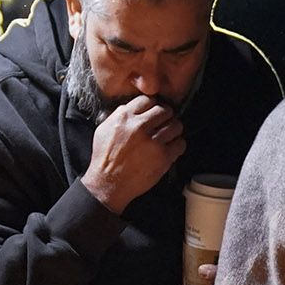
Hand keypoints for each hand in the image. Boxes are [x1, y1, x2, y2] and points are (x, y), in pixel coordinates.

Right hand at [81, 96, 185, 214]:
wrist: (107, 183)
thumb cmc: (105, 159)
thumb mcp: (104, 129)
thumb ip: (119, 115)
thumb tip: (134, 107)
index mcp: (124, 117)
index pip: (148, 100)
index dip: (153, 106)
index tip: (155, 111)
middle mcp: (139, 126)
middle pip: (165, 110)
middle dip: (166, 116)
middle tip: (165, 123)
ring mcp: (153, 142)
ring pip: (176, 125)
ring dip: (174, 130)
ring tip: (169, 135)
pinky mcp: (163, 157)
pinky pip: (180, 144)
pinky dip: (178, 145)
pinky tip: (171, 148)